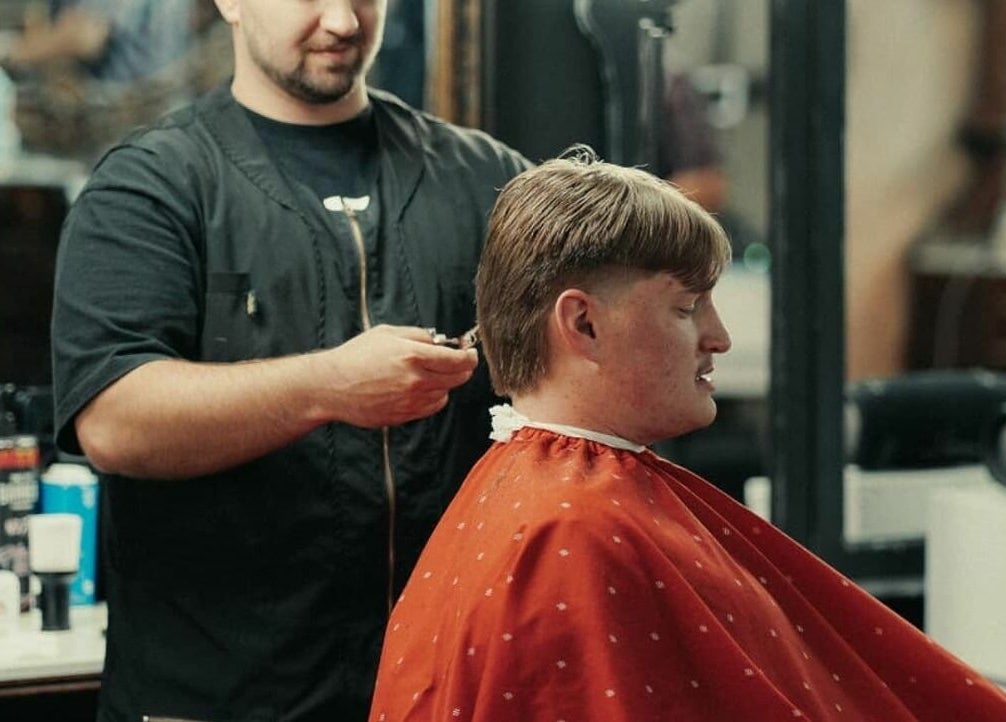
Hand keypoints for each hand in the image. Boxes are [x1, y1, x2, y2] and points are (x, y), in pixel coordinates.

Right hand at [319, 324, 479, 427]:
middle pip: (458, 378)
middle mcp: (416, 381)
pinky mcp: (405, 416)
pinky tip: (420, 388)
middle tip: (458, 361)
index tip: (470, 353)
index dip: (469, 356)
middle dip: (463, 368)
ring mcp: (411, 401)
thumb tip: (441, 342)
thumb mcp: (387, 333)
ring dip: (444, 382)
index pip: (458, 360)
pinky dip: (433, 397)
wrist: (332, 386)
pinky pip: (433, 407)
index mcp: (413, 356)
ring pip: (446, 393)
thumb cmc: (356, 356)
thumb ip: (418, 335)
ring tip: (427, 373)